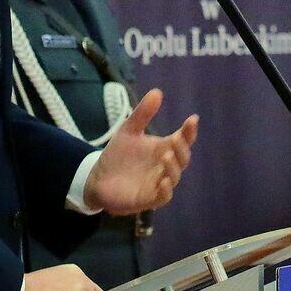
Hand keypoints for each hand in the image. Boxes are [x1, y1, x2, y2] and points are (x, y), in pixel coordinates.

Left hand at [83, 89, 198, 214]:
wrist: (97, 178)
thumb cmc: (118, 155)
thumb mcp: (129, 131)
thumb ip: (142, 114)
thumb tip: (157, 91)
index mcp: (164, 148)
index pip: (183, 140)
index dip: (189, 131)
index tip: (192, 119)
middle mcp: (165, 166)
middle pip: (182, 158)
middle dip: (182, 149)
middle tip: (176, 138)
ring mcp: (158, 183)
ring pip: (174, 177)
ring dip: (173, 167)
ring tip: (166, 156)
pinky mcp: (148, 198)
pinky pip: (163, 197)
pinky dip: (166, 190)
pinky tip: (164, 181)